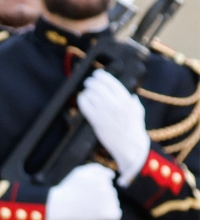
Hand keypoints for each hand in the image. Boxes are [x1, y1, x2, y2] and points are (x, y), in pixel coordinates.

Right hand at [45, 162, 122, 219]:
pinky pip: (116, 213)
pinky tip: (97, 215)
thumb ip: (97, 168)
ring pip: (113, 202)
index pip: (107, 180)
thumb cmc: (69, 189)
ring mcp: (109, 201)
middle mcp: (107, 188)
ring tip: (88, 206)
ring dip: (104, 205)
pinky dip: (108, 215)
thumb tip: (112, 175)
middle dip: (100, 195)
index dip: (95, 185)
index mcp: (102, 178)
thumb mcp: (80, 172)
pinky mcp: (110, 214)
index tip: (84, 189)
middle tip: (84, 199)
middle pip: (110, 191)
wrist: (59, 207)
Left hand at [77, 69, 149, 183]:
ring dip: (87, 91)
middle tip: (89, 82)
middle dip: (91, 82)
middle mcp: (116, 104)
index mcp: (126, 100)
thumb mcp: (137, 111)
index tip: (97, 73)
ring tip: (87, 91)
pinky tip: (82, 99)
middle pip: (98, 86)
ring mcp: (105, 112)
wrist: (130, 146)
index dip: (102, 75)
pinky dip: (82, 100)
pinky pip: (84, 105)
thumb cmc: (134, 128)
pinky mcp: (96, 120)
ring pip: (90, 94)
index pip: (111, 82)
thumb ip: (132, 101)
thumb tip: (130, 93)